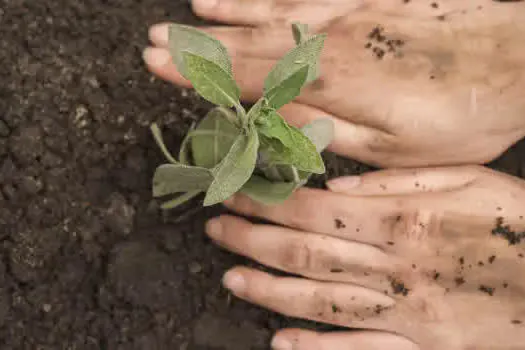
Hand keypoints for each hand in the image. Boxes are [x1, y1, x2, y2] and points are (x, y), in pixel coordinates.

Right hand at [144, 0, 524, 167]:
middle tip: (152, 42)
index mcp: (330, 85)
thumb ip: (327, 132)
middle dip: (197, 46)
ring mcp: (346, 17)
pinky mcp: (365, 2)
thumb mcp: (394, 147)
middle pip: (248, 44)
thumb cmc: (462, 115)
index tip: (156, 66)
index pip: (246, 78)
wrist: (521, 59)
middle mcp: (327, 44)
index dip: (199, 74)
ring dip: (223, 17)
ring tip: (185, 15)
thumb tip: (273, 125)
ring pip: (269, 15)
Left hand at [204, 165, 524, 349]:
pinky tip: (281, 344)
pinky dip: (318, 349)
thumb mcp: (471, 180)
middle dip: (254, 240)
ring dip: (270, 291)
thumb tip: (341, 188)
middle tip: (216, 230)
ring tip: (230, 279)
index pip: (316, 210)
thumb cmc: (519, 223)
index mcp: (406, 221)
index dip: (268, 202)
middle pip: (308, 254)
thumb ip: (403, 182)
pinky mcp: (423, 349)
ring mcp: (408, 315)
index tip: (235, 193)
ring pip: (322, 303)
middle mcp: (397, 268)